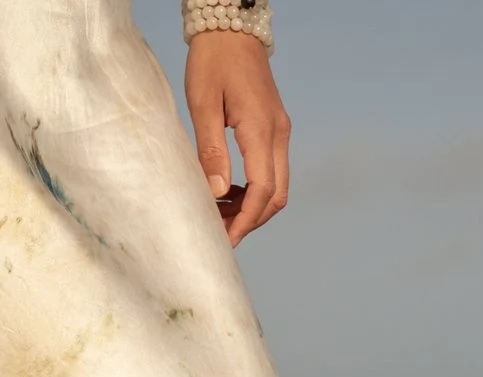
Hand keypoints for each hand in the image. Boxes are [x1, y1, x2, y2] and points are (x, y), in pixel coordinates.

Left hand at [184, 31, 289, 245]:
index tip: (225, 240)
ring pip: (277, 185)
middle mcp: (278, 134)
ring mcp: (280, 131)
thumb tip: (216, 192)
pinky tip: (227, 190)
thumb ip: (211, 150)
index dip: (245, 220)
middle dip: (251, 220)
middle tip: (221, 233)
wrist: (232, 29)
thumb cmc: (212, 62)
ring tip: (220, 213)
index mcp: (261, 129)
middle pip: (277, 195)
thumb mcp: (202, 104)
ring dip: (252, 206)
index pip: (262, 190)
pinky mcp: (274, 128)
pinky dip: (254, 189)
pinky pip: (271, 170)